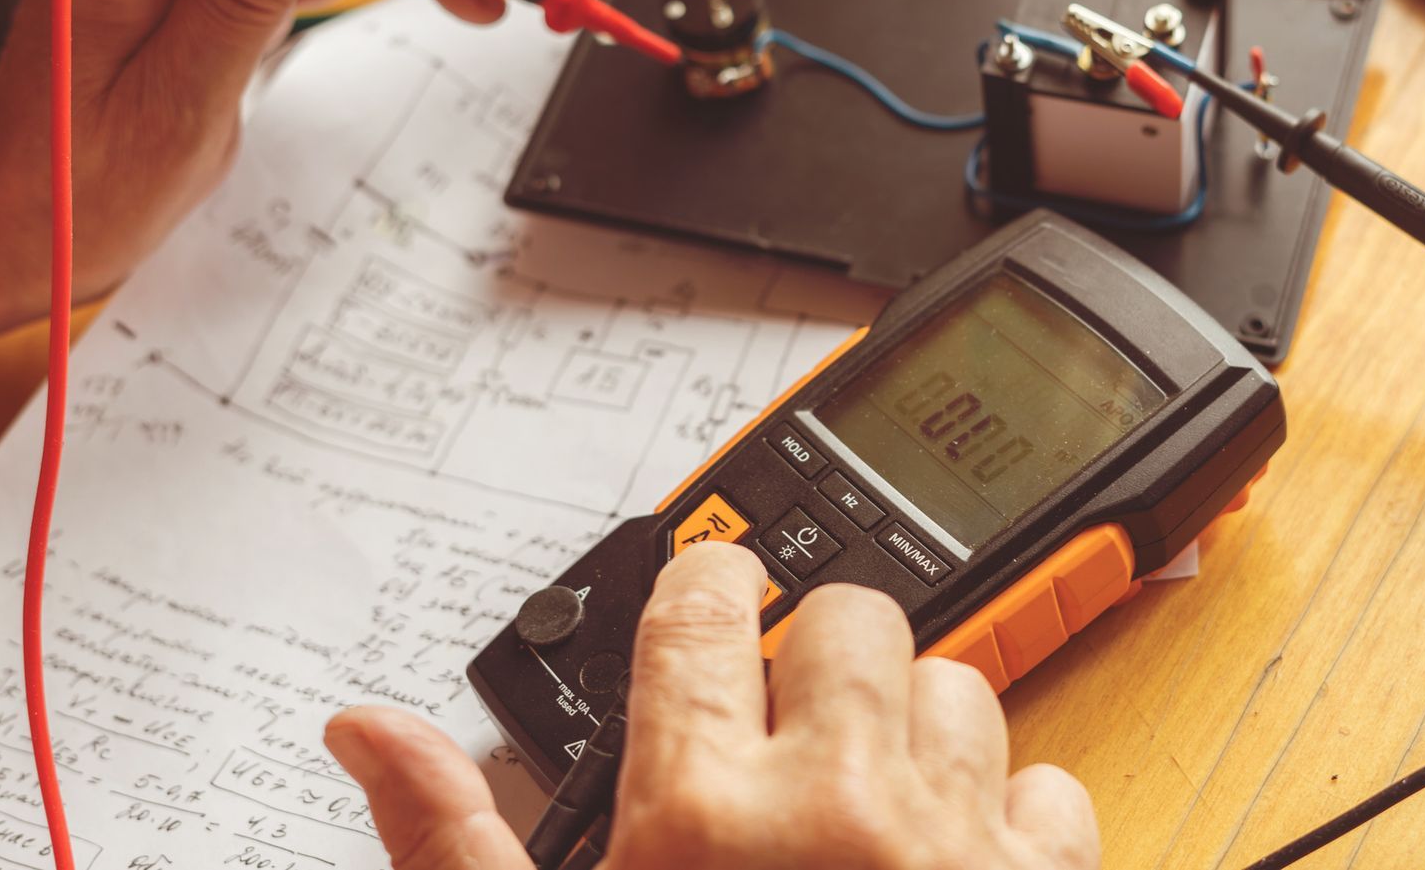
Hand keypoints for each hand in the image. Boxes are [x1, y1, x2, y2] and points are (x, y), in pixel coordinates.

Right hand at [327, 542, 1098, 868]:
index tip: (711, 590)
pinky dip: (1010, 816)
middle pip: (853, 620)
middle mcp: (838, 812)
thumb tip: (372, 729)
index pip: (701, 608)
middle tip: (785, 723)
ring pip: (960, 689)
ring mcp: (952, 856)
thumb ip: (454, 843)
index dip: (704, 581)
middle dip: (815, 655)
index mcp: (697, 821)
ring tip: (864, 809)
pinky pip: (1053, 791)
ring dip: (914, 730)